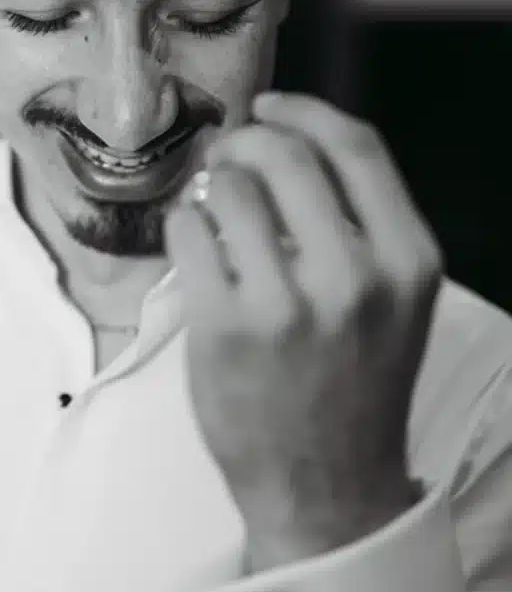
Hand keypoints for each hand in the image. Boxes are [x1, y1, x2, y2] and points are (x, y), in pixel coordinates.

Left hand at [166, 93, 440, 568]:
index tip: (270, 104)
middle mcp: (355, 276)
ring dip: (212, 186)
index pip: (357, 146)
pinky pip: (189, 232)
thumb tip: (287, 145)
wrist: (326, 487)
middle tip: (226, 155)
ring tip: (212, 212)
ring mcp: (288, 303)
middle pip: (286, 154)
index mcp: (407, 261)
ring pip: (229, 189)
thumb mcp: (392, 304)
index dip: (305, 111)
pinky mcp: (225, 326)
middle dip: (245, 140)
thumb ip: (359, 227)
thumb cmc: (352, 389)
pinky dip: (185, 227)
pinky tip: (196, 249)